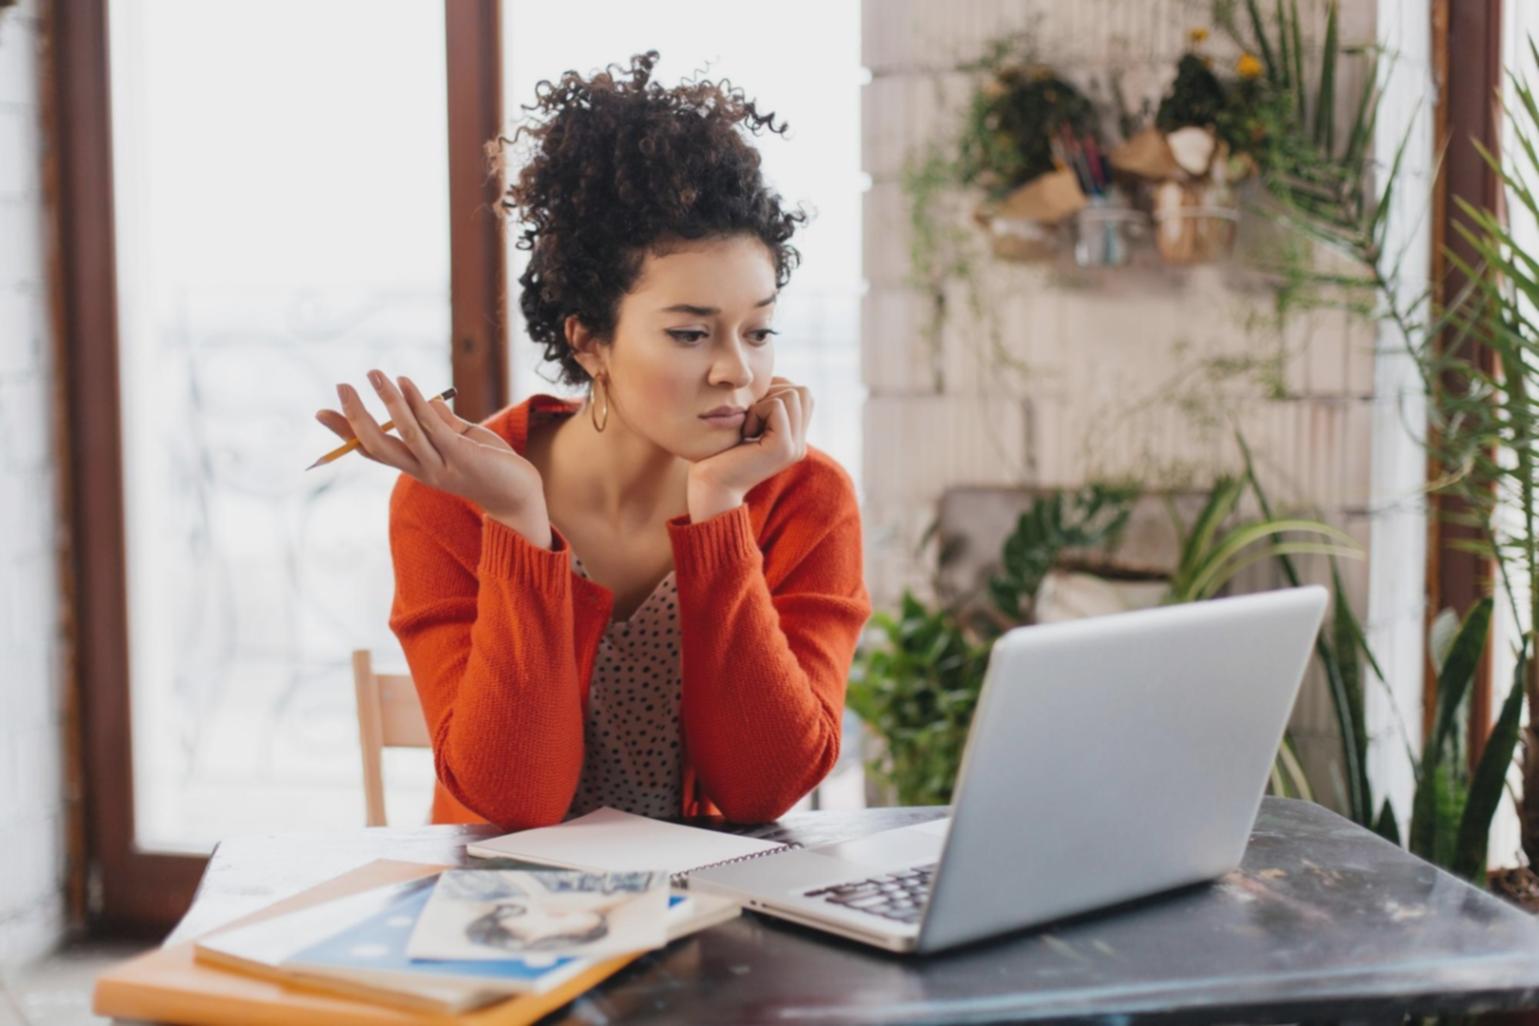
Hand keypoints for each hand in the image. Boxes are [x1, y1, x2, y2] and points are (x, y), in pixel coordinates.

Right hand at [315, 371, 545, 521]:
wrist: (520, 492)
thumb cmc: (490, 465)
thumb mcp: (460, 440)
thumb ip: (441, 423)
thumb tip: (422, 399)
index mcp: (416, 466)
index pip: (372, 451)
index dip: (345, 433)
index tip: (320, 412)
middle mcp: (421, 470)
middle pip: (376, 446)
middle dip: (355, 416)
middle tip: (343, 386)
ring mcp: (440, 465)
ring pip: (403, 432)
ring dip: (387, 401)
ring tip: (375, 374)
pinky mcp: (461, 457)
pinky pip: (433, 427)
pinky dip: (417, 403)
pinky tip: (407, 383)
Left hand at [687, 377, 812, 513]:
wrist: (710, 486)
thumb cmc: (719, 453)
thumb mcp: (747, 423)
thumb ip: (765, 405)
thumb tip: (772, 377)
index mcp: (793, 438)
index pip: (802, 394)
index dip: (775, 390)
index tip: (752, 412)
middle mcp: (799, 444)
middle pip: (802, 391)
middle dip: (772, 394)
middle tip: (751, 419)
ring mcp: (794, 447)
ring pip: (792, 394)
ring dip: (763, 403)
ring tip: (748, 428)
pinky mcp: (783, 447)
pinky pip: (777, 405)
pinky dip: (756, 411)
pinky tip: (745, 433)